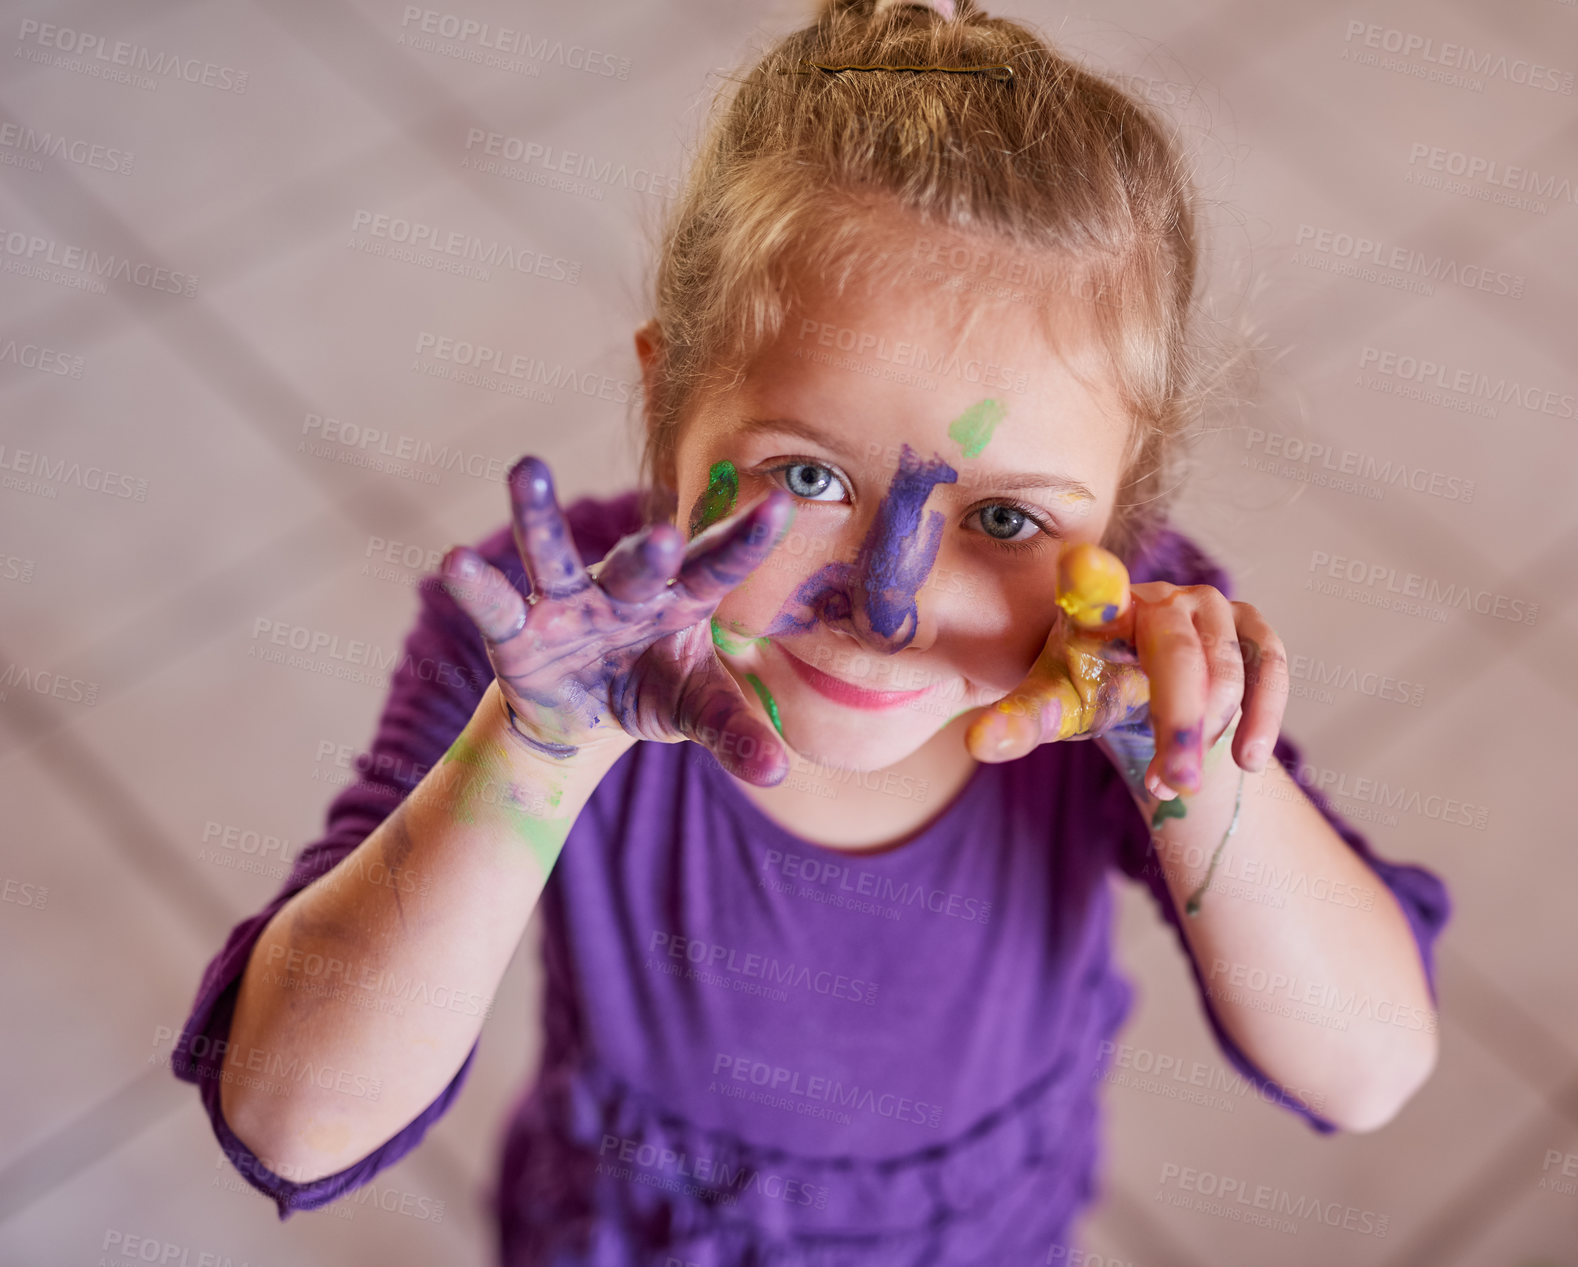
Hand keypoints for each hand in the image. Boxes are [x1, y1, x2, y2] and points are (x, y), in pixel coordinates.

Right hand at [436, 456, 796, 785]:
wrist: (585, 717)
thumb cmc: (655, 690)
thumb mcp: (696, 713)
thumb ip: (735, 734)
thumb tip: (777, 774)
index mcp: (681, 600)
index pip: (718, 569)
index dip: (746, 541)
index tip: (780, 508)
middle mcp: (624, 590)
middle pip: (640, 564)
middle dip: (651, 553)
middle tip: (665, 537)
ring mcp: (567, 604)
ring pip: (553, 555)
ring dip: (539, 516)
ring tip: (526, 470)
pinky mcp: (518, 632)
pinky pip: (497, 606)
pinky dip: (476, 586)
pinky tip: (453, 561)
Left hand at [963, 542, 1287, 797]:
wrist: (1147, 698)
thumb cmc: (1092, 691)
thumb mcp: (1055, 708)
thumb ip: (1019, 723)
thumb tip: (979, 745)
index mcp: (1100, 607)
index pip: (1093, 587)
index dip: (1090, 576)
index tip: (1079, 562)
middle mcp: (1157, 596)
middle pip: (1176, 653)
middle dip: (1178, 723)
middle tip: (1174, 783)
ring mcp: (1208, 608)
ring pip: (1224, 668)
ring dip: (1208, 732)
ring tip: (1180, 783)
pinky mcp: (1250, 628)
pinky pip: (1268, 664)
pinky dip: (1263, 714)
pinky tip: (1247, 759)